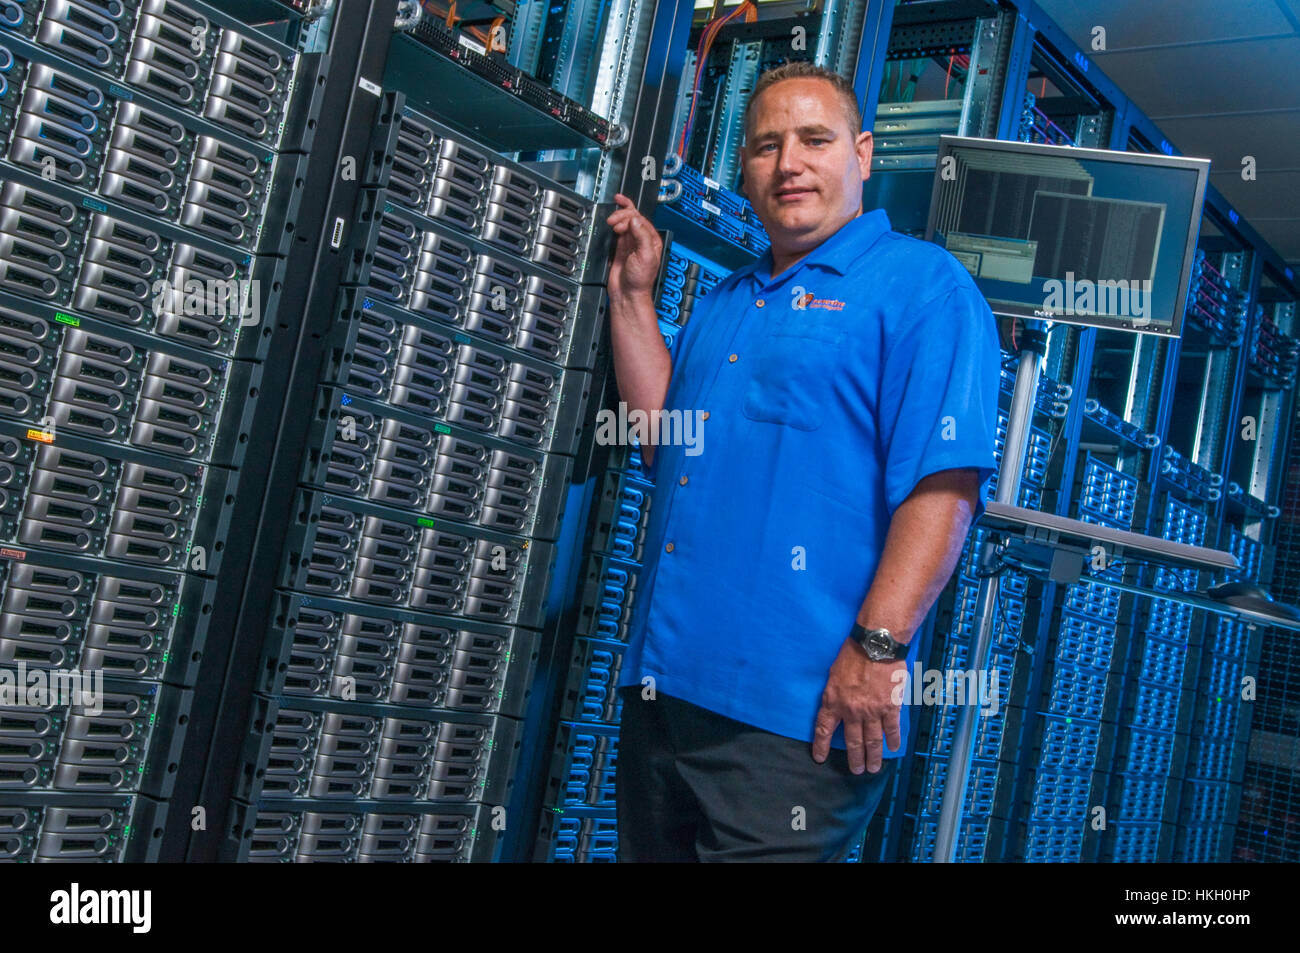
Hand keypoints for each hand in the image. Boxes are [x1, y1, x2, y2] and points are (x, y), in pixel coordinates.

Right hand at [606, 193, 662, 300]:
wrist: (627, 293)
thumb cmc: (640, 280)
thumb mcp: (646, 256)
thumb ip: (642, 236)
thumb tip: (634, 220)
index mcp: (652, 240)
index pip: (641, 220)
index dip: (630, 215)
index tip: (620, 217)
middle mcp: (642, 240)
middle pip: (632, 218)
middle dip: (621, 216)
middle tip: (612, 221)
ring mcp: (631, 243)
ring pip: (624, 223)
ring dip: (617, 219)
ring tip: (611, 223)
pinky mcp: (621, 248)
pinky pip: (618, 232)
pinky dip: (614, 226)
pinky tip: (611, 225)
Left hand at [812, 639, 904, 773]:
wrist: (875, 645)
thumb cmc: (853, 654)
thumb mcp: (833, 674)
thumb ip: (834, 694)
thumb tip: (835, 706)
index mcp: (833, 701)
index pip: (824, 729)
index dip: (821, 746)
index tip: (820, 758)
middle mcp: (851, 711)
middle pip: (852, 742)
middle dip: (854, 759)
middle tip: (856, 770)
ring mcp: (872, 711)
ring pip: (872, 741)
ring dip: (873, 757)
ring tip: (873, 768)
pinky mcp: (890, 707)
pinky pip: (892, 730)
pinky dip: (893, 741)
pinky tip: (893, 749)